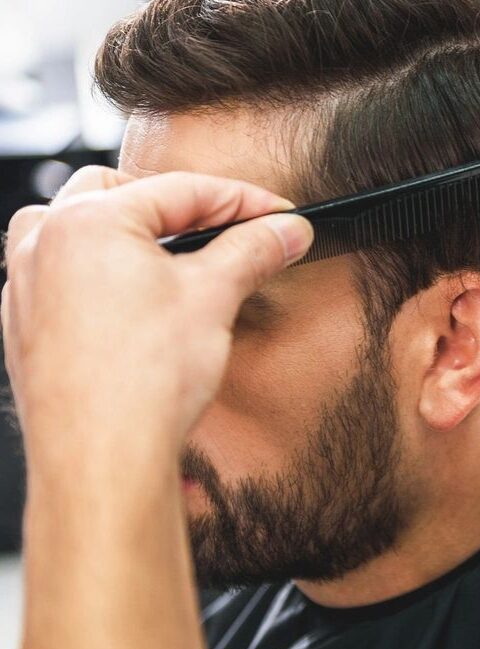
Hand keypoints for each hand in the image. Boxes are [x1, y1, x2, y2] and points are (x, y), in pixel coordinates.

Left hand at [2, 166, 312, 480]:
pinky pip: (59, 273)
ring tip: (168, 256)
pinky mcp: (24, 325)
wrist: (102, 459)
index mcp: (88, 221)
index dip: (243, 200)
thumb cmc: (143, 381)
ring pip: (74, 227)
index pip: (182, 189)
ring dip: (124, 230)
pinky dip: (98, 272)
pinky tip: (135, 301)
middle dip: (177, 206)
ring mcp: (25, 285)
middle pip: (118, 191)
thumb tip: (286, 231)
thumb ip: (253, 251)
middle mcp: (44, 243)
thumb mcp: (215, 298)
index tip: (278, 216)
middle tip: (224, 231)